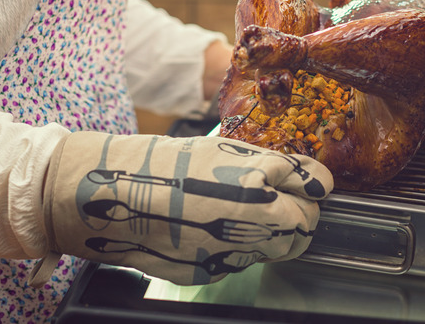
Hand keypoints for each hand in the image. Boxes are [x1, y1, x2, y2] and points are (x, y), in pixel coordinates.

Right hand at [39, 133, 332, 285]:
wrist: (108, 196)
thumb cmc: (162, 163)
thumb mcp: (224, 150)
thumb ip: (274, 166)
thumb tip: (312, 178)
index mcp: (256, 187)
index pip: (316, 192)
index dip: (312, 185)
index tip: (306, 182)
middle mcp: (249, 227)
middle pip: (304, 230)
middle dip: (298, 214)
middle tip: (278, 199)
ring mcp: (228, 255)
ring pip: (275, 250)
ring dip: (271, 233)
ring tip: (239, 210)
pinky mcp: (208, 273)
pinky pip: (241, 262)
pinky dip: (238, 247)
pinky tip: (211, 226)